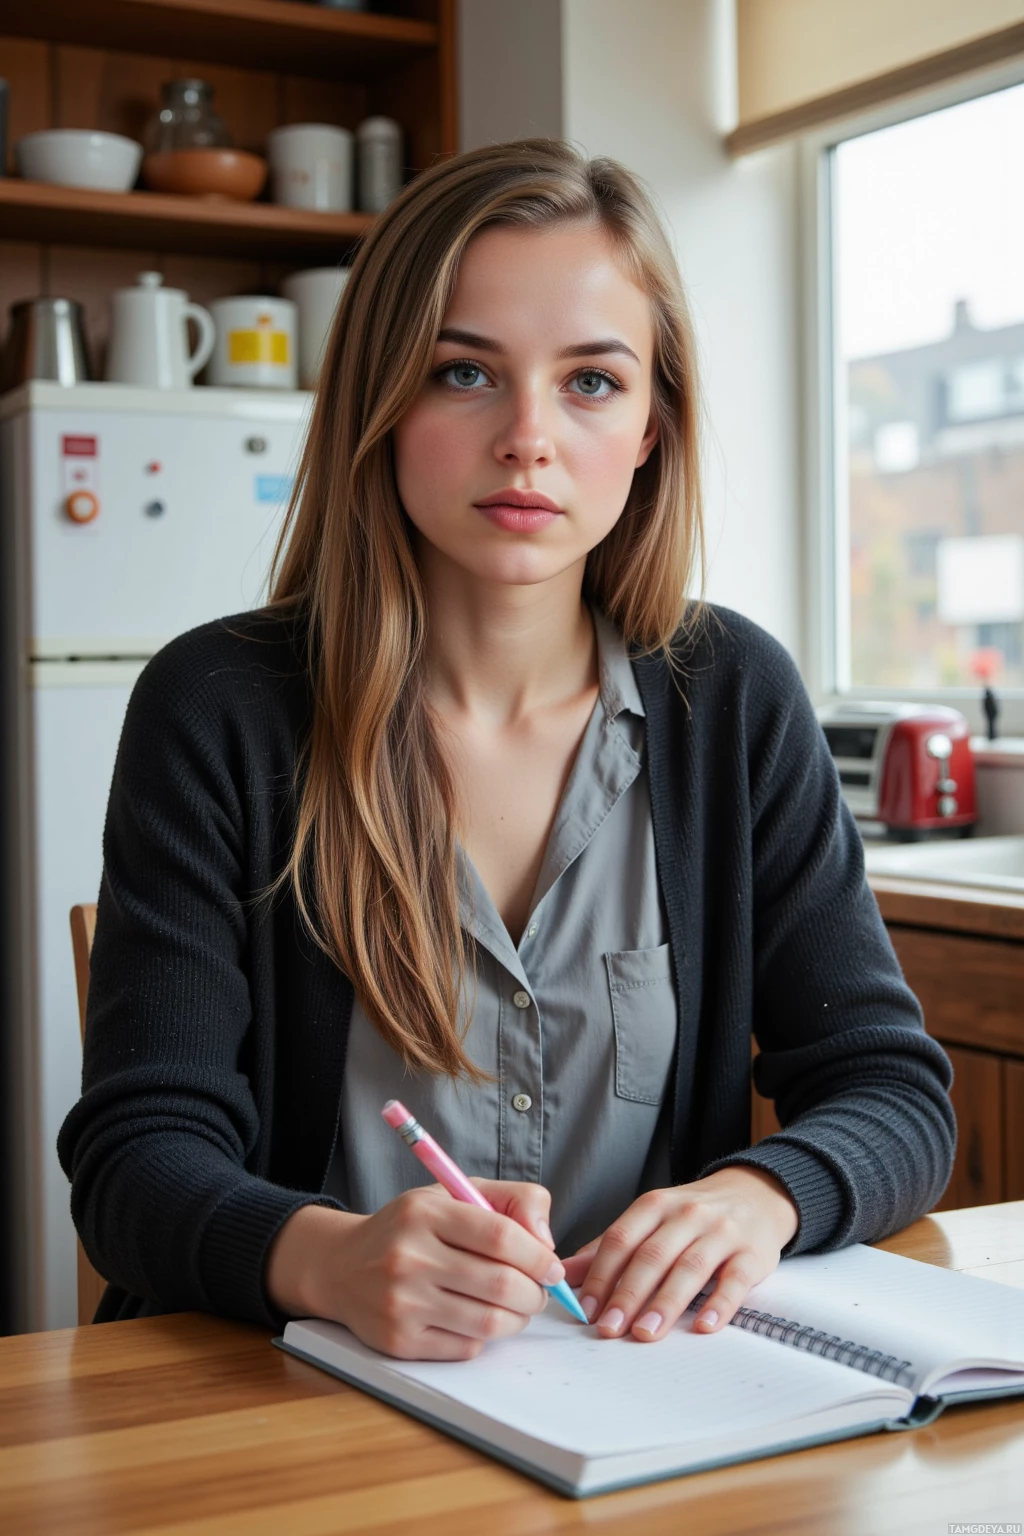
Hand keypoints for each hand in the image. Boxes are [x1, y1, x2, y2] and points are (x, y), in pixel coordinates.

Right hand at [265, 1179, 561, 1359]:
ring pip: (488, 1323)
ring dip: (517, 1319)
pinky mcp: (398, 1341)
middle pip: (500, 1284)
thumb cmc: (410, 1228)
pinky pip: (465, 1348)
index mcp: (425, 1212)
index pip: (501, 1236)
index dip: (538, 1256)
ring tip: (516, 1307)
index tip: (552, 1268)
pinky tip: (477, 1319)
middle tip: (538, 1291)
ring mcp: (401, 1303)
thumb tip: (547, 1243)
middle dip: (534, 1293)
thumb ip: (513, 1201)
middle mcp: (409, 1257)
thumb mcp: (454, 1193)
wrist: (341, 1266)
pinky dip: (483, 1337)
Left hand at [561, 1166, 798, 1342]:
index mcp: (655, 1205)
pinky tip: (705, 1327)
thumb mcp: (651, 1218)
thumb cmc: (693, 1215)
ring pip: (689, 1268)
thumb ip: (611, 1246)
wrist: (755, 1194)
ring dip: (665, 1303)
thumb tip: (566, 1273)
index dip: (601, 1274)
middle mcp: (687, 1215)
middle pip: (652, 1255)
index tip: (586, 1309)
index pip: (621, 1238)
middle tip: (608, 1328)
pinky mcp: (752, 1254)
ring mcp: (721, 1232)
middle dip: (627, 1294)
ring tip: (645, 1333)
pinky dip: (720, 1304)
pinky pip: (735, 1280)